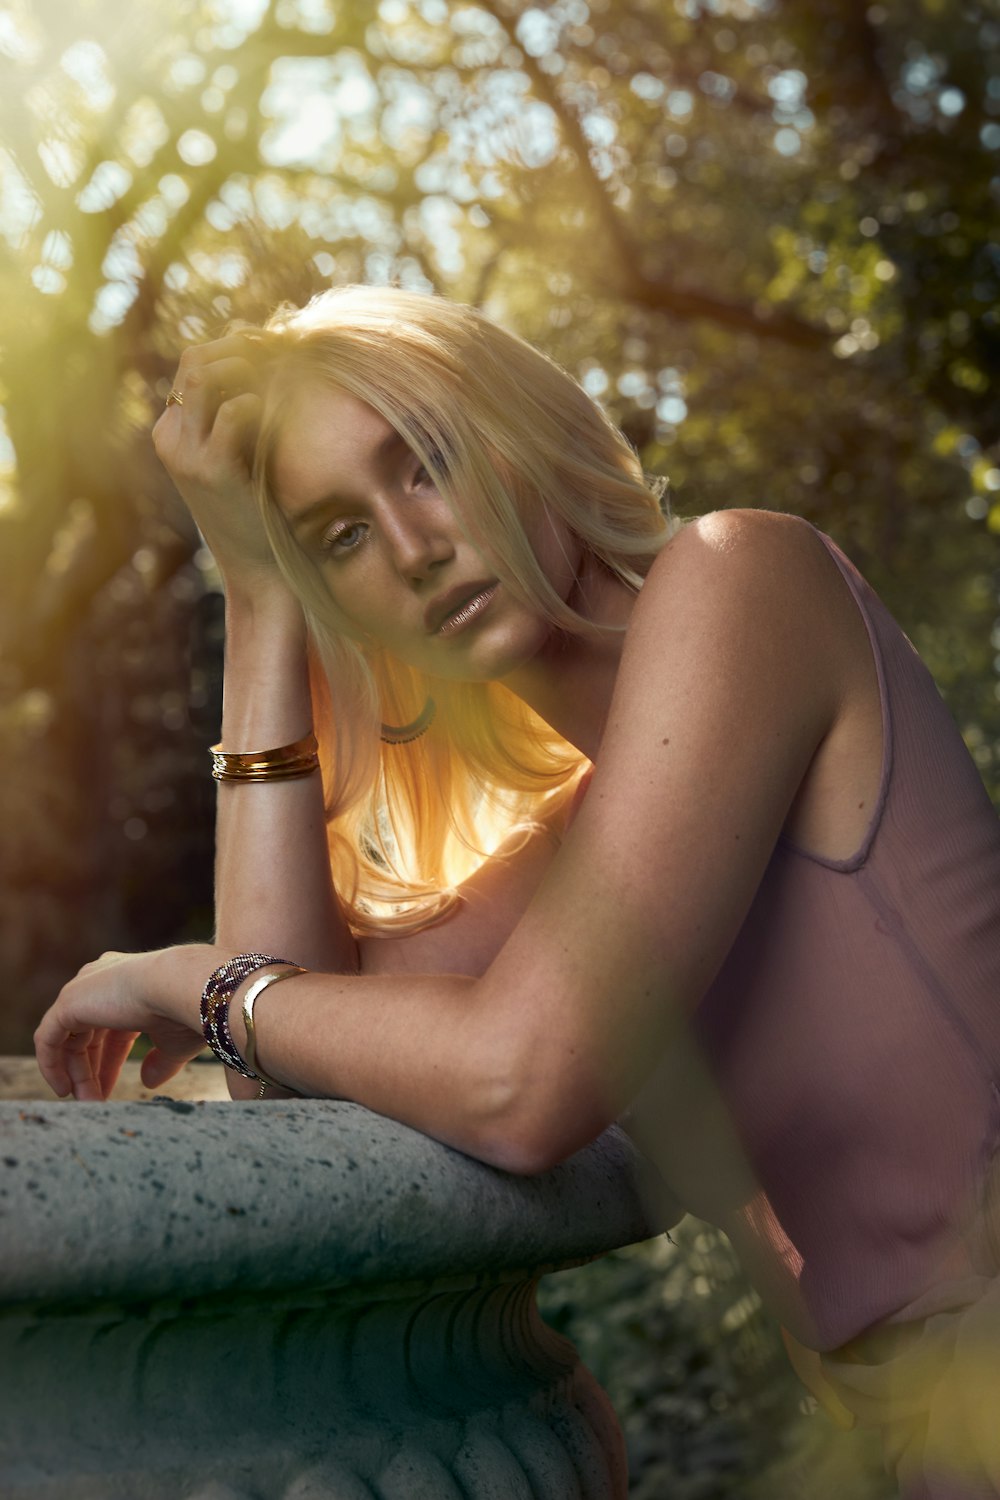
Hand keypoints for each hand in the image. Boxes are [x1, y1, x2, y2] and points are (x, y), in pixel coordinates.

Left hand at [34, 947, 215, 1101]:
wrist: (178, 986)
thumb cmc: (186, 1010)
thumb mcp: (175, 1042)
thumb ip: (160, 1060)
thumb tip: (148, 1082)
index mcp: (129, 984)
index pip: (112, 1029)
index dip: (110, 1063)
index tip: (110, 1091)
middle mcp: (102, 980)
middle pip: (88, 1035)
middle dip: (91, 1071)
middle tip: (95, 1102)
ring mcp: (82, 988)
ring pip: (69, 1039)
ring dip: (77, 1074)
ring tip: (87, 1103)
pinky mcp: (68, 1002)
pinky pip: (48, 1038)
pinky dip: (51, 1064)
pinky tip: (63, 1089)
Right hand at [152, 334, 283, 588]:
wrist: (259, 572)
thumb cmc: (259, 513)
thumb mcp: (242, 458)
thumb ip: (240, 416)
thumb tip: (266, 363)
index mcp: (173, 432)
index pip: (194, 362)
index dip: (235, 346)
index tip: (276, 348)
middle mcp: (169, 438)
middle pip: (194, 360)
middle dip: (241, 347)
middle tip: (283, 352)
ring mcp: (184, 454)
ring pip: (204, 376)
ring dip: (248, 367)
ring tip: (284, 379)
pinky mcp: (210, 470)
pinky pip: (232, 412)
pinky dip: (261, 403)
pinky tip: (282, 417)